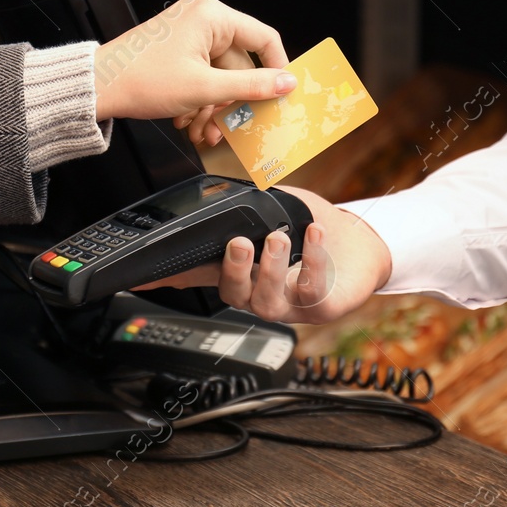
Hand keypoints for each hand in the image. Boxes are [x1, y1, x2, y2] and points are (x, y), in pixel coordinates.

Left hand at [93, 0, 292, 144]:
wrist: (99, 86)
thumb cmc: (141, 80)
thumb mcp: (204, 88)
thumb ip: (251, 86)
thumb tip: (286, 82)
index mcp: (213, 16)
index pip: (263, 37)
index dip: (277, 67)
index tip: (282, 94)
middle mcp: (203, 18)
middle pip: (239, 63)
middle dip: (232, 101)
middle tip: (230, 127)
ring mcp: (189, 33)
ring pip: (219, 75)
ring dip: (214, 107)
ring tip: (203, 131)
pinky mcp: (178, 48)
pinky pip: (202, 75)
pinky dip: (199, 99)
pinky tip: (189, 122)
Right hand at [134, 186, 390, 323]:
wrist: (364, 243)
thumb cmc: (315, 230)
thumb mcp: (274, 211)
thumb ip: (242, 210)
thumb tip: (210, 199)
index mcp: (243, 274)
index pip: (199, 276)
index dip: (168, 280)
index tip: (142, 276)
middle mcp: (261, 294)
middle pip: (232, 296)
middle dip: (233, 270)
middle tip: (239, 243)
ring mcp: (290, 306)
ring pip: (266, 301)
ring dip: (269, 267)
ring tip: (278, 237)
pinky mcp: (321, 308)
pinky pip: (311, 288)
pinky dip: (312, 259)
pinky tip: (314, 235)